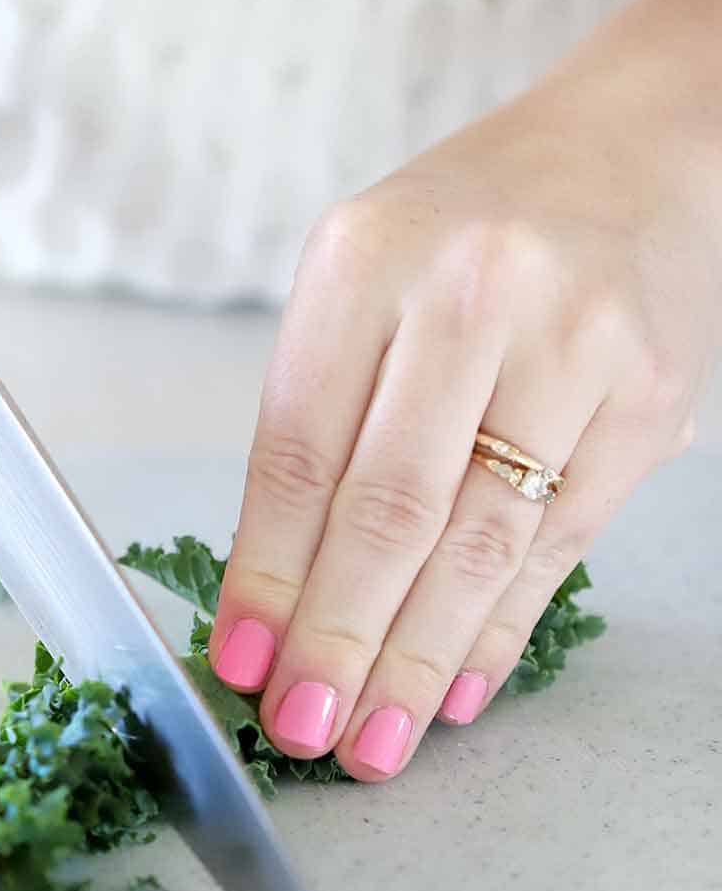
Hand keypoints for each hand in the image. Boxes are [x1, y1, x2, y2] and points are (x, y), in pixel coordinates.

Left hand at [212, 0, 721, 779]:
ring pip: (480, 542)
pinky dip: (501, 625)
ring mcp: (576, 344)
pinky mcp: (651, 398)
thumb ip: (320, 417)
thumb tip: (274, 597)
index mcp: (368, 258)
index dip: (266, 574)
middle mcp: (473, 294)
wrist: (634, 149)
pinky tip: (455, 685)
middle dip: (338, 639)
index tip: (240, 662)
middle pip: (389, 508)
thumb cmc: (470, 229)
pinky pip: (560, 542)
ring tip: (374, 741)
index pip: (298, 452)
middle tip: (303, 730)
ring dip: (416, 658)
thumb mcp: (366, 278)